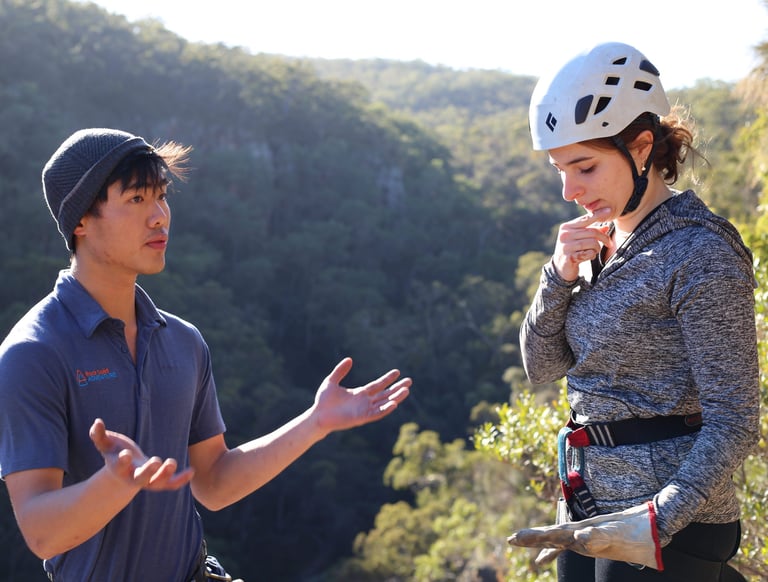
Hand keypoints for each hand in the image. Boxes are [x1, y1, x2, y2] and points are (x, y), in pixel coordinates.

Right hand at [89, 418, 193, 490]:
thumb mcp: (106, 444)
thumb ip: (99, 435)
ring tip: (172, 462)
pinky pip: (171, 484)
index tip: (126, 454)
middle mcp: (133, 477)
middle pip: (141, 479)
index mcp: (119, 468)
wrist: (124, 473)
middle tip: (156, 461)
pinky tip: (191, 471)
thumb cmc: (115, 452)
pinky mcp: (159, 481)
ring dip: (165, 475)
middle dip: (148, 471)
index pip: (120, 466)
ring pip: (157, 483)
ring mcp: (147, 481)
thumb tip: (97, 421)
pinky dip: (181, 480)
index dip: (123, 461)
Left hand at [312, 357, 410, 434]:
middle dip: (397, 388)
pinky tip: (394, 403)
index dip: (387, 379)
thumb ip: (340, 371)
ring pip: (384, 403)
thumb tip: (349, 359)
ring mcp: (364, 410)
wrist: (317, 415)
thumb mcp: (331, 381)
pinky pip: (376, 413)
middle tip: (410, 381)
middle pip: (385, 394)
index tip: (398, 372)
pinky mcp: (361, 418)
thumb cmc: (323, 401)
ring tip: (407, 391)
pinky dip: (385, 409)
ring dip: (396, 398)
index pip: (378, 385)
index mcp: (360, 394)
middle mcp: (365, 402)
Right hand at [508, 502, 662, 570]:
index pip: (554, 535)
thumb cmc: (639, 531)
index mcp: (583, 530)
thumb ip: (600, 535)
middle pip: (551, 535)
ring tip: (518, 542)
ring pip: (555, 540)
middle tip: (510, 539)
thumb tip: (579, 537)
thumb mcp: (620, 534)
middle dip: (531, 538)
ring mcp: (586, 536)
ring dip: (538, 543)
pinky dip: (551, 552)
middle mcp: (581, 532)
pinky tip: (543, 559)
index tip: (515, 538)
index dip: (534, 538)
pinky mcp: (593, 541)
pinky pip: (566, 547)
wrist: (655, 523)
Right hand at [553, 208, 611, 280]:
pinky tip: (589, 256)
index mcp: (566, 227)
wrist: (560, 267)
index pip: (585, 219)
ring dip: (597, 248)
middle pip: (592, 232)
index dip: (598, 215)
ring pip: (592, 243)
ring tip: (594, 252)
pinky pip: (589, 253)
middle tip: (609, 243)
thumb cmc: (572, 250)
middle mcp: (565, 235)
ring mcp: (566, 246)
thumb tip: (606, 227)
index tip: (609, 210)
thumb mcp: (580, 238)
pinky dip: (592, 255)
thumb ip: (591, 231)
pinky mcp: (569, 257)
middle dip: (604, 238)